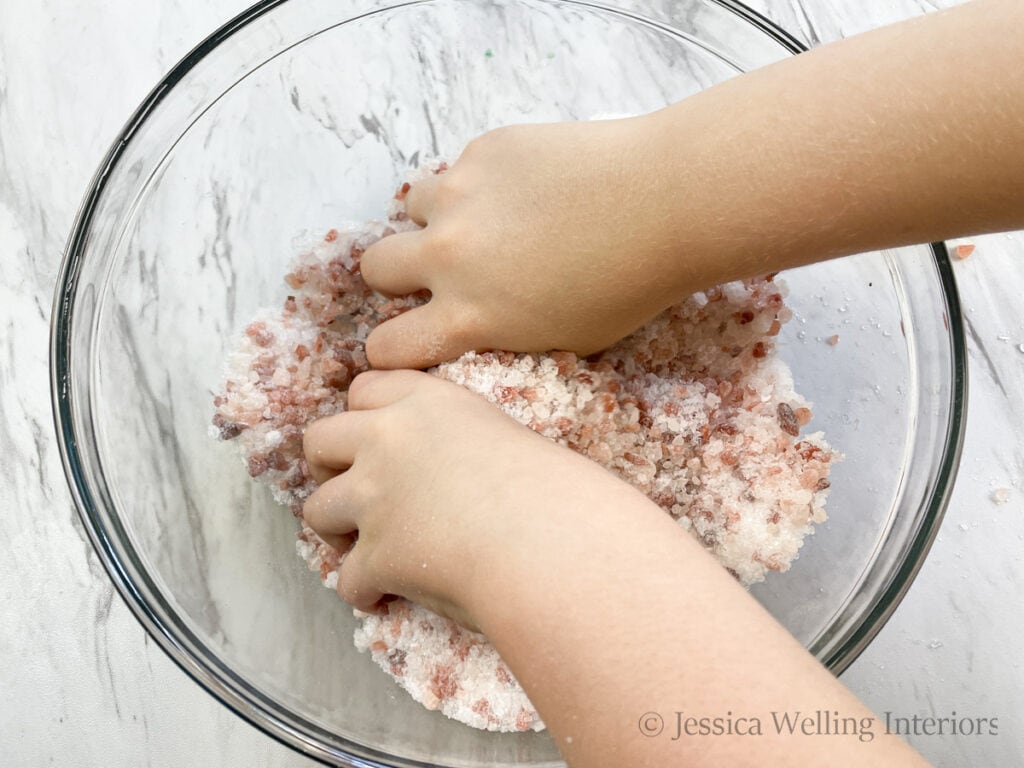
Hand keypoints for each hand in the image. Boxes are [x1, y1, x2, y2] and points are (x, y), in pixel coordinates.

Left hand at [301, 369, 621, 629]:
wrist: (549, 537)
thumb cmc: (550, 488)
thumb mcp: (500, 435)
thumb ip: (456, 439)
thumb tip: (444, 472)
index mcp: (424, 401)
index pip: (365, 389)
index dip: (364, 417)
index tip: (377, 441)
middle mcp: (386, 440)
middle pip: (319, 441)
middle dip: (328, 469)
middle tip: (357, 494)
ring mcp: (373, 497)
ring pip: (316, 511)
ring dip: (338, 533)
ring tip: (364, 548)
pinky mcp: (375, 555)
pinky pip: (347, 578)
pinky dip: (364, 590)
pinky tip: (385, 595)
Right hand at [359, 117, 689, 368]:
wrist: (665, 204)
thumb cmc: (628, 288)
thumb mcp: (561, 342)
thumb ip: (501, 334)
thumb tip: (475, 324)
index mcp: (468, 317)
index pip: (386, 347)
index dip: (393, 348)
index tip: (410, 337)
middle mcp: (448, 256)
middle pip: (375, 267)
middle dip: (397, 275)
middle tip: (438, 271)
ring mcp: (460, 196)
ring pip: (411, 207)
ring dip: (436, 219)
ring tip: (487, 219)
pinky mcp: (483, 151)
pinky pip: (460, 169)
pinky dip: (482, 183)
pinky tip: (530, 186)